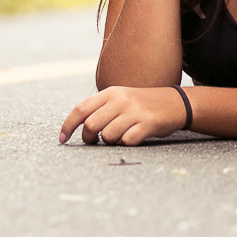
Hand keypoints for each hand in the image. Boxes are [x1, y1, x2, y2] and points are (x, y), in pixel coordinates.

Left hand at [59, 86, 188, 145]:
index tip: (62, 139)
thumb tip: (77, 126)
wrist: (174, 103)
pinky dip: (127, 143)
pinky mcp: (147, 123)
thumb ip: (100, 108)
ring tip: (118, 137)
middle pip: (91, 125)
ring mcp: (134, 111)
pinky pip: (127, 141)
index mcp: (110, 93)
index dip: (68, 125)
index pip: (81, 109)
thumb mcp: (120, 98)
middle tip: (95, 141)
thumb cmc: (141, 104)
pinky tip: (134, 137)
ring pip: (108, 135)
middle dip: (89, 139)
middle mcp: (120, 100)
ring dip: (110, 142)